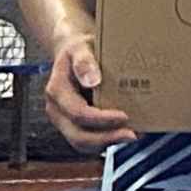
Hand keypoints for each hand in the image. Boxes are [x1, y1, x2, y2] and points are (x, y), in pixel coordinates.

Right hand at [42, 35, 139, 152]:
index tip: (124, 116)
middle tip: (132, 135)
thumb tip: (93, 80)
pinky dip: (107, 140)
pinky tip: (126, 132)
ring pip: (82, 143)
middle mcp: (58, 110)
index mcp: (57, 91)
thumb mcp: (80, 47)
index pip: (78, 113)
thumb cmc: (79, 49)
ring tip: (133, 135)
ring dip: (108, 143)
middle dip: (106, 139)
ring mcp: (65, 119)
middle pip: (77, 136)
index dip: (101, 119)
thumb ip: (85, 62)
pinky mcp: (75, 124)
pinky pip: (89, 139)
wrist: (72, 53)